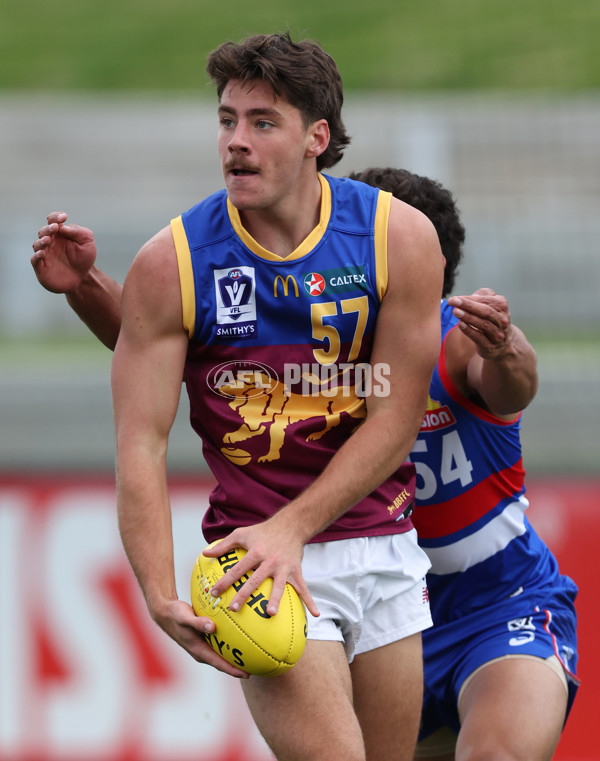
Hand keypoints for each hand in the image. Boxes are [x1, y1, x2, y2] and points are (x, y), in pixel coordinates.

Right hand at [31, 211, 97, 293]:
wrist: (83, 278)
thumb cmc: (84, 258)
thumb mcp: (87, 242)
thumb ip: (78, 232)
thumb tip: (64, 227)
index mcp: (59, 234)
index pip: (53, 221)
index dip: (55, 217)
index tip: (63, 217)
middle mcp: (50, 242)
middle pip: (43, 232)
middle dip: (48, 229)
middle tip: (55, 228)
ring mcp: (45, 255)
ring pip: (37, 244)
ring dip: (42, 241)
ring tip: (48, 240)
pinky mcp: (42, 267)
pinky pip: (35, 260)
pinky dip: (37, 256)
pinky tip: (42, 253)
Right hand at [152, 598, 248, 678]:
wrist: (165, 613)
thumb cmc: (175, 615)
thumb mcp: (185, 618)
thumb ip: (198, 623)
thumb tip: (212, 627)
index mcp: (199, 650)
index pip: (219, 664)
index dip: (233, 670)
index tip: (248, 675)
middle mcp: (202, 651)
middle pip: (223, 662)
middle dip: (238, 667)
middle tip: (257, 667)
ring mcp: (203, 646)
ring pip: (222, 654)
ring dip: (235, 656)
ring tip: (253, 656)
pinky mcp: (204, 638)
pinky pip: (220, 643)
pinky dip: (230, 643)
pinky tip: (241, 636)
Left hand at [204, 519, 319, 618]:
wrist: (291, 525)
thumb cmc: (263, 531)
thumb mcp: (241, 534)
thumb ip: (223, 545)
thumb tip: (204, 554)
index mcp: (255, 552)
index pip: (237, 569)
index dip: (225, 581)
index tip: (213, 593)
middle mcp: (269, 560)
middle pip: (255, 580)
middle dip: (244, 594)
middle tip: (233, 608)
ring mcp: (284, 567)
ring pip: (279, 586)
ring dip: (275, 600)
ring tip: (270, 614)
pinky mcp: (296, 571)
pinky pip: (303, 588)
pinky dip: (310, 601)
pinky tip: (315, 614)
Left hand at [447, 288, 513, 359]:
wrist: (501, 343)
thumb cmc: (491, 319)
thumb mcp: (490, 305)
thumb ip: (482, 296)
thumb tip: (473, 296)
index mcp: (502, 306)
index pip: (486, 300)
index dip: (470, 298)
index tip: (454, 298)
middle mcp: (502, 320)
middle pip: (486, 311)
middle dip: (468, 305)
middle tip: (452, 301)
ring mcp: (497, 333)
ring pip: (483, 324)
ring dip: (468, 317)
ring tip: (455, 311)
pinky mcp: (490, 345)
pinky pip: (479, 338)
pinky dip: (469, 330)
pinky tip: (460, 324)